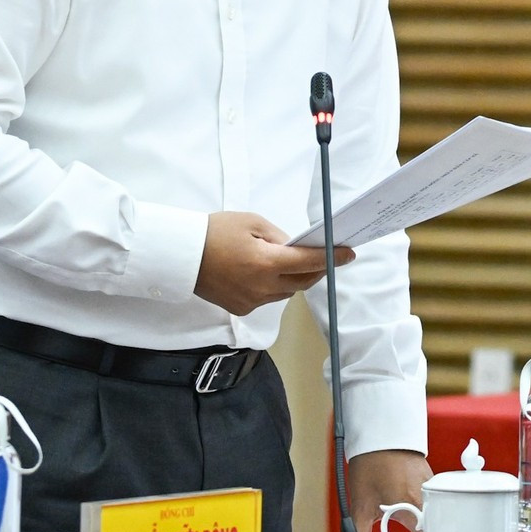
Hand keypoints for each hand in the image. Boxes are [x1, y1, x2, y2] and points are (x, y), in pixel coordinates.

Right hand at [194, 212, 352, 316]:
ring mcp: (252, 301)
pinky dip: (274, 286)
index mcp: (266, 262)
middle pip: (303, 281)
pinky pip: (268, 298)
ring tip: (291, 262)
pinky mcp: (242, 309)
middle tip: (324, 256)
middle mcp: (262, 287)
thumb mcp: (251, 222)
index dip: (332, 258)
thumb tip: (295, 248)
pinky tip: (264, 272)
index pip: (309, 262)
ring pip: (287, 291)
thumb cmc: (214, 232)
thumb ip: (279, 236)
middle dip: (317, 268)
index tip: (349, 253)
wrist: (182, 255)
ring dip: (294, 278)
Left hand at [347, 450, 431, 531]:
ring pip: (436, 513)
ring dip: (427, 521)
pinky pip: (434, 498)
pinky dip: (425, 504)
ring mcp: (432, 487)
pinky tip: (411, 500)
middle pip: (436, 529)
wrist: (380, 434)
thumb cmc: (371, 464)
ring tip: (413, 520)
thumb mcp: (360, 501)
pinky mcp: (431, 477)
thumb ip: (358, 530)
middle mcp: (427, 499)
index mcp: (411, 509)